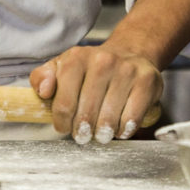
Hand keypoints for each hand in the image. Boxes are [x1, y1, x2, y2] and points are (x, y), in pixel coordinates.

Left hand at [30, 45, 161, 143]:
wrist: (129, 54)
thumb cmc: (89, 68)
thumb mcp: (60, 67)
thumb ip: (42, 78)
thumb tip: (44, 92)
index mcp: (76, 58)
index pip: (64, 103)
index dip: (62, 122)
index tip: (64, 128)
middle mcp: (102, 61)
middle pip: (87, 114)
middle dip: (82, 132)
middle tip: (83, 135)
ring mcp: (126, 71)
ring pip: (109, 119)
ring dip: (102, 133)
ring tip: (100, 133)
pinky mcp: (147, 82)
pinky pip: (132, 118)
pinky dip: (123, 130)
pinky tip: (119, 128)